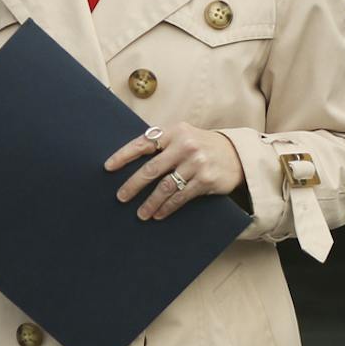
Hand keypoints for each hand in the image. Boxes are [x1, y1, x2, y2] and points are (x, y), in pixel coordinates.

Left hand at [106, 123, 244, 220]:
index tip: (108, 167)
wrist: (236, 155)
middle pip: (152, 169)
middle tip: (121, 197)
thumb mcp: (183, 136)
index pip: (143, 143)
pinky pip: (181, 197)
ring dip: (150, 202)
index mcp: (174, 131)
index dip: (124, 155)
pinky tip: (159, 214)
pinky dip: (167, 207)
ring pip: (165, 187)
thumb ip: (161, 143)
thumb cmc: (201, 146)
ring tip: (140, 213)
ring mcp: (196, 163)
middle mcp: (185, 145)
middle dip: (133, 185)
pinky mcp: (206, 180)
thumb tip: (129, 160)